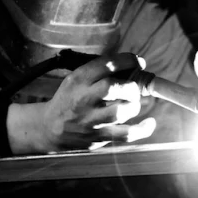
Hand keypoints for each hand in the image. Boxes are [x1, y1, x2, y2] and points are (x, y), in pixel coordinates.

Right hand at [6, 53, 155, 153]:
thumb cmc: (70, 99)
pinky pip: (125, 134)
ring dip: (134, 105)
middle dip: (131, 85)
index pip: (107, 64)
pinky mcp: (98, 137)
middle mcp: (83, 99)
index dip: (128, 60)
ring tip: (132, 104)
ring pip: (121, 111)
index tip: (138, 62)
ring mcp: (90, 121)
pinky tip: (149, 123)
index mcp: (79, 79)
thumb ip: (101, 72)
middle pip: (113, 87)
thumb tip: (136, 64)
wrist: (49, 128)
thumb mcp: (77, 79)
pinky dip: (142, 129)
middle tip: (133, 88)